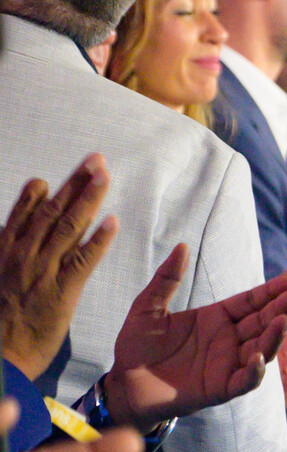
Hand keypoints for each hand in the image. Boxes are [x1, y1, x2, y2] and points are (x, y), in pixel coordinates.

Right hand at [0, 157, 117, 377]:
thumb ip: (6, 256)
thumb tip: (15, 238)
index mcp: (5, 251)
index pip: (25, 213)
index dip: (40, 192)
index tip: (56, 174)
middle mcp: (23, 254)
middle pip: (52, 211)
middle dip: (75, 183)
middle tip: (95, 160)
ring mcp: (43, 270)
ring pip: (68, 227)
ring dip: (88, 199)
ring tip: (104, 176)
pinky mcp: (62, 291)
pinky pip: (83, 260)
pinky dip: (97, 239)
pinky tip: (112, 221)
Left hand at [103, 245, 286, 428]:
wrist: (123, 383)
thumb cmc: (136, 346)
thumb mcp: (148, 307)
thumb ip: (166, 279)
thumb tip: (182, 246)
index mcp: (217, 319)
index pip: (251, 302)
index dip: (270, 292)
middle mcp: (229, 340)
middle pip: (262, 323)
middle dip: (280, 310)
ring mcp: (228, 365)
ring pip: (261, 349)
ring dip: (274, 337)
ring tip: (283, 321)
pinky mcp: (221, 388)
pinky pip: (245, 381)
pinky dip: (254, 372)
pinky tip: (257, 358)